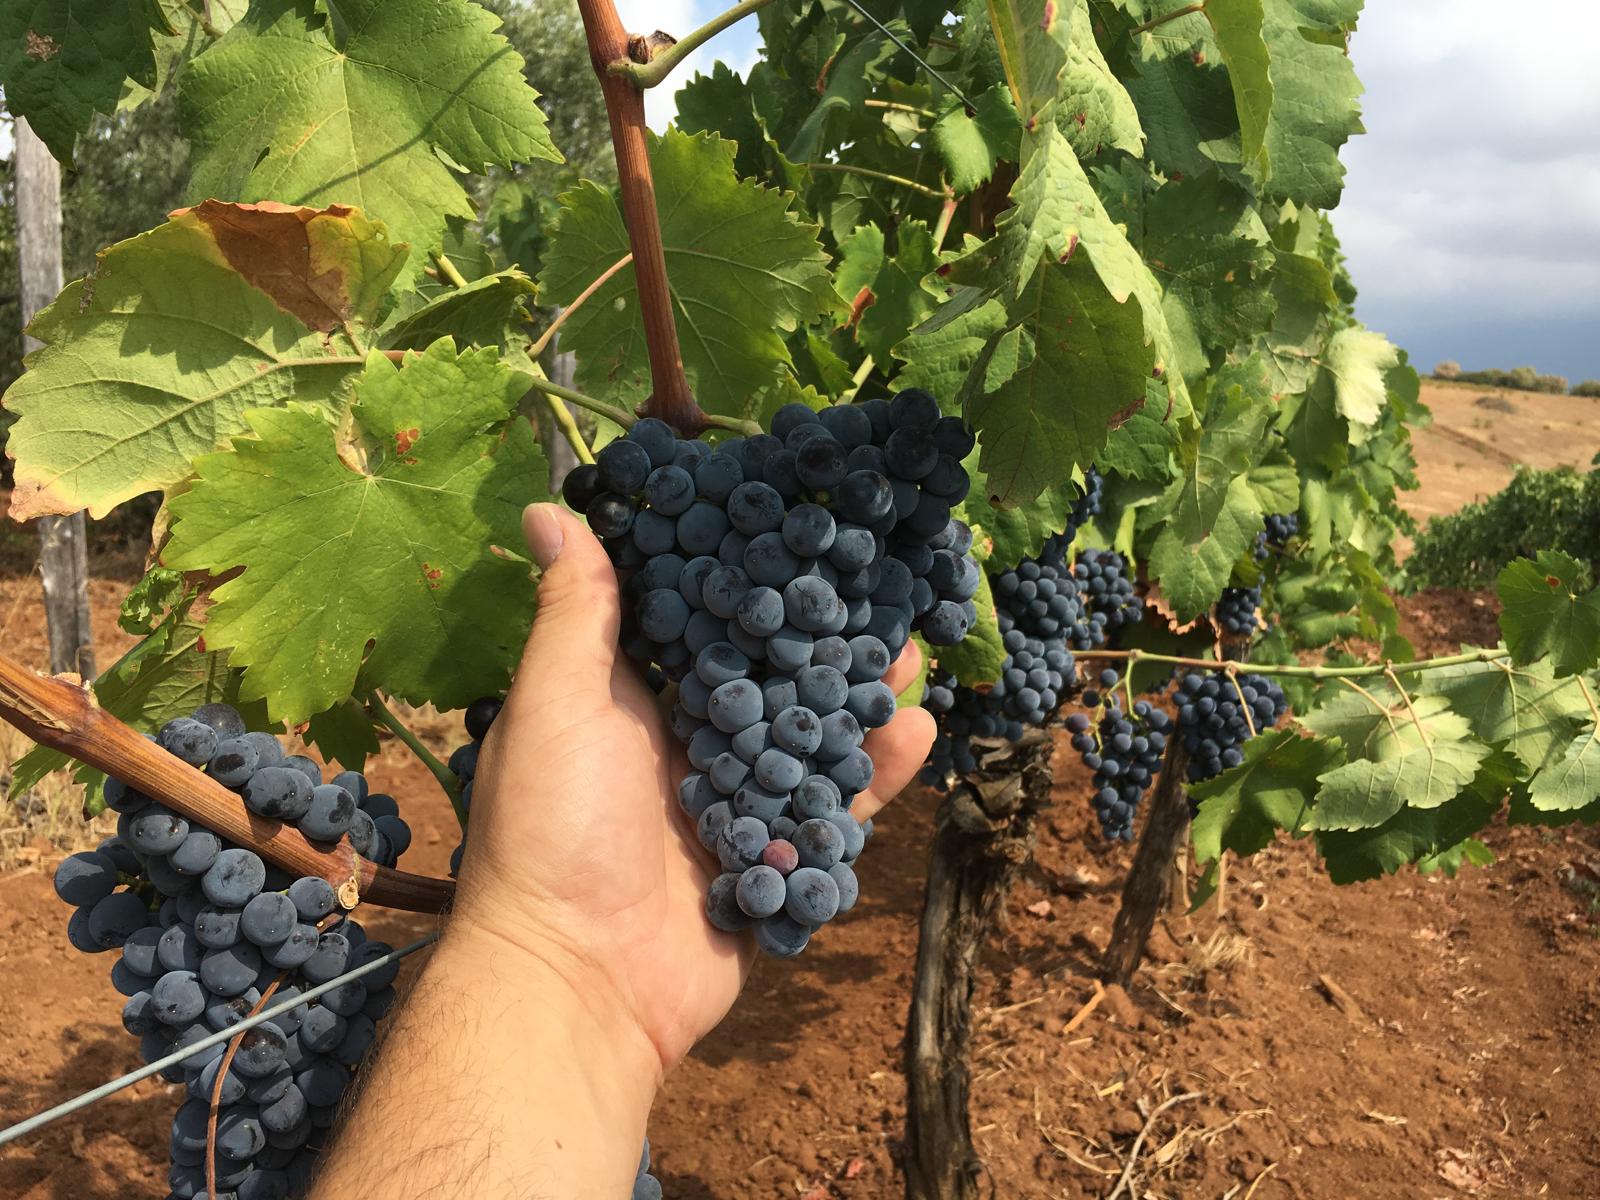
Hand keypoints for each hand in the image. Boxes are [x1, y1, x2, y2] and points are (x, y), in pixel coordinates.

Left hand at [452, 502, 934, 1074]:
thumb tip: (546, 504)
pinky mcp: (772, 865)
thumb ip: (576, 613)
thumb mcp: (557, 704)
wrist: (578, 982)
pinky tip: (917, 732)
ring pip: (811, 741)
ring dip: (860, 700)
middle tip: (881, 587)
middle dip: (822, 637)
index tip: (797, 529)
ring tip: (915, 650)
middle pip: (770, 679)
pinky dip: (874, 777)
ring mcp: (734, 807)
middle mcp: (686, 748)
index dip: (745, 580)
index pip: (699, 625)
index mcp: (632, 703)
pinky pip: (833, 815)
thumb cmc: (552, 830)